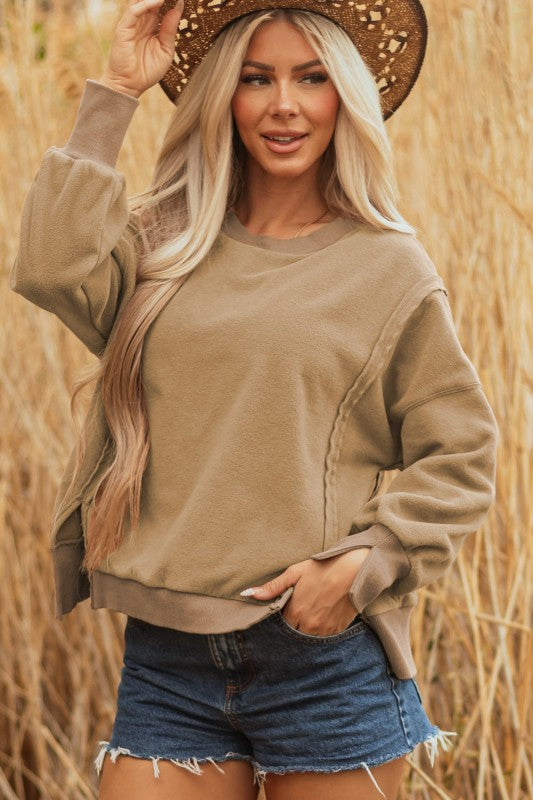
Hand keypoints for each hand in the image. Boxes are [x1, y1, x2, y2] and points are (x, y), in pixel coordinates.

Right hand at [99, 0, 184, 97]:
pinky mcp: (123, 29)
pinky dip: (146, 4)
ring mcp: (132, 23)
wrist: (130, 85)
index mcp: (152, 25)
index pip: (161, 6)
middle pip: (152, 1)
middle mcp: (141, 21)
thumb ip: (170, 30)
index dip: (171, 1)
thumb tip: (178, 8)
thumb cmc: (147, 71)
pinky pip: (134, 12)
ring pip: (142, 1)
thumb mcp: (165, 50)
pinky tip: (159, 1)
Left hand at [240, 548, 371, 635]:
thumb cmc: (323, 568)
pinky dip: (320, 630)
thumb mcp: (295, 573)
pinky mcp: (338, 630)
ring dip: (306, 629)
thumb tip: (249, 594)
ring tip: (310, 612)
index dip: (282, 617)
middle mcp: (309, 625)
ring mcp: (324, 630)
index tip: (286, 610)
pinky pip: (324, 637)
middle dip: (293, 625)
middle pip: (294, 633)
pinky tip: (322, 615)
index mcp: (296, 612)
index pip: (281, 625)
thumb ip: (272, 587)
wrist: (355, 570)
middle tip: (298, 610)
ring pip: (308, 637)